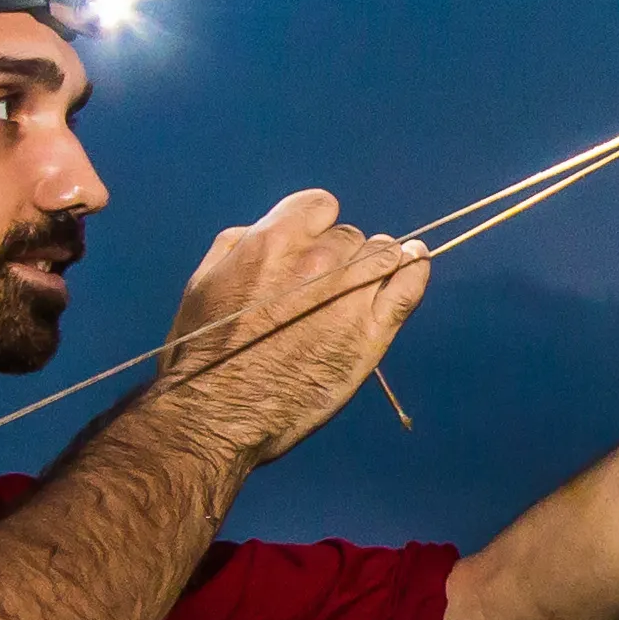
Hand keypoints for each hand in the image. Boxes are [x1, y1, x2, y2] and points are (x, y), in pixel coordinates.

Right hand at [157, 191, 429, 468]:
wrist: (220, 413)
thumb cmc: (203, 352)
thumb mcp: (203, 283)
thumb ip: (238, 246)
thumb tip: (265, 232)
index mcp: (274, 241)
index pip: (320, 205)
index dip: (316, 225)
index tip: (311, 245)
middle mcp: (318, 261)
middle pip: (350, 235)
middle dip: (340, 253)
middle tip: (324, 285)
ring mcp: (351, 296)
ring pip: (384, 253)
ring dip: (377, 262)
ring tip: (367, 282)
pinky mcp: (373, 333)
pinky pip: (410, 286)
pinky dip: (415, 271)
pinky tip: (414, 265)